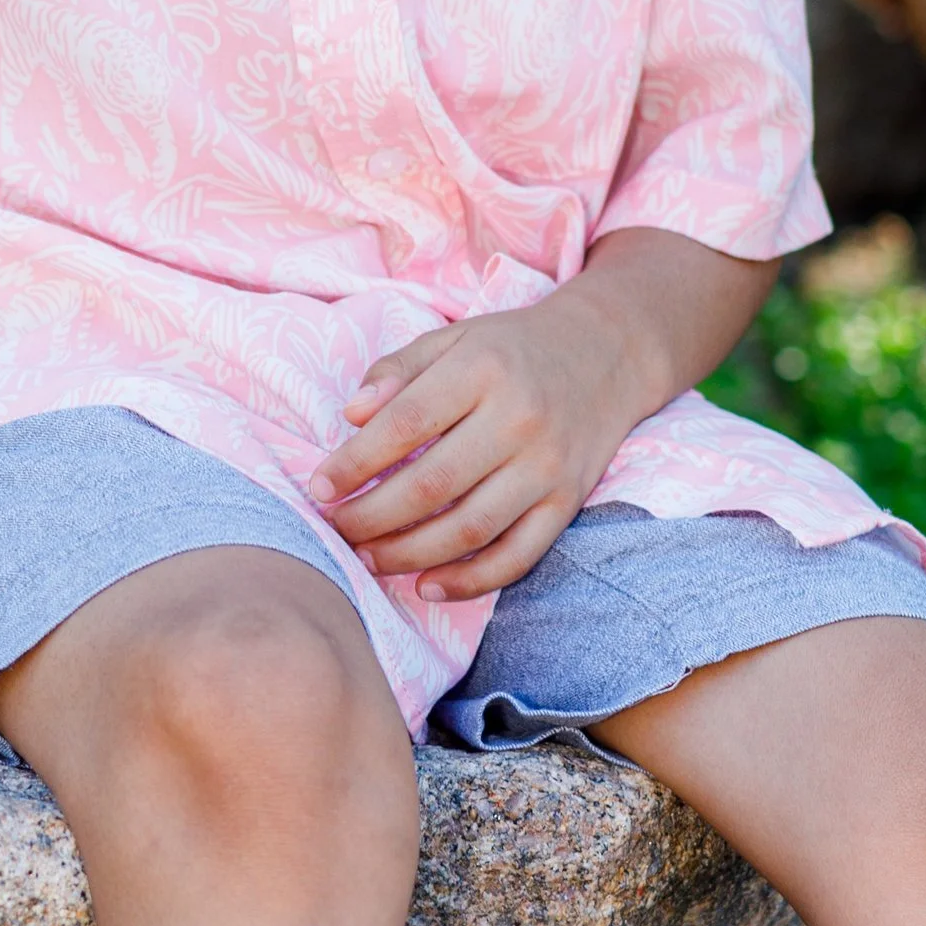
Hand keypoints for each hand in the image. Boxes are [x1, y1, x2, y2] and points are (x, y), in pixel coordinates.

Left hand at [308, 288, 664, 602]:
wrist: (608, 354)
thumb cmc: (511, 350)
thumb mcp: (453, 339)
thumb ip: (398, 370)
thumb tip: (351, 415)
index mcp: (482, 369)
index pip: (404, 424)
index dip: (353, 463)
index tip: (318, 487)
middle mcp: (519, 418)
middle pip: (432, 484)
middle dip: (371, 517)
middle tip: (336, 529)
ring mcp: (548, 466)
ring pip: (470, 528)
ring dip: (409, 554)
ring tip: (368, 559)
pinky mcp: (568, 502)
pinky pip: (518, 555)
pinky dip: (471, 581)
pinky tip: (427, 586)